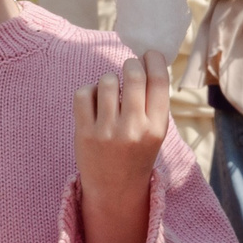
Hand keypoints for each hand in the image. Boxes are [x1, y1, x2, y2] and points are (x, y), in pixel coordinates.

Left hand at [75, 50, 170, 204]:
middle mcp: (134, 128)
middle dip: (130, 65)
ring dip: (108, 80)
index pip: (159, 82)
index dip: (154, 60)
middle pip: (133, 75)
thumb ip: (153, 101)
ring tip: (110, 93)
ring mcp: (108, 131)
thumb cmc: (137, 152)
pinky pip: (83, 93)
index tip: (149, 54)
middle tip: (128, 69)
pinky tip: (94, 102)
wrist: (115, 189)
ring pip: (107, 81)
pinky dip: (89, 92)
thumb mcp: (155, 131)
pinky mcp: (85, 133)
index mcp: (157, 127)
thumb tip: (144, 60)